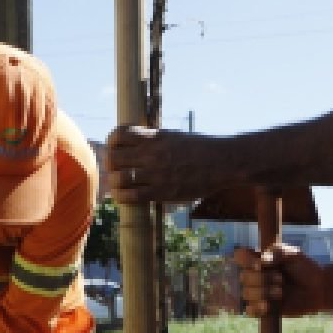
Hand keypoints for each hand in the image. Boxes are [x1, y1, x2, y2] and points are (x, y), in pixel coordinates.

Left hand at [106, 125, 232, 203]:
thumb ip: (152, 139)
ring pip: (119, 179)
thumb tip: (131, 142)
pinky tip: (123, 196)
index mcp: (154, 137)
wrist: (222, 163)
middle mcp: (152, 154)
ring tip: (118, 184)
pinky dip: (122, 197)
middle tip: (115, 169)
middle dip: (110, 164)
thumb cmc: (199, 148)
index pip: (118, 135)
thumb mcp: (173, 136)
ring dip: (115, 183)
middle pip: (113, 158)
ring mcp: (156, 174)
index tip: (114, 148)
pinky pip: (131, 196)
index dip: (111, 142)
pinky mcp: (162, 192)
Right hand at [233, 243, 325, 317]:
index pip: (240, 256)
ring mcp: (257, 292)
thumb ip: (277, 252)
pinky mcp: (262, 308)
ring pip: (247, 293)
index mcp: (258, 259)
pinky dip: (258, 307)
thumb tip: (261, 261)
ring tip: (281, 292)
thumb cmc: (305, 269)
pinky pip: (250, 310)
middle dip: (262, 279)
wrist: (318, 289)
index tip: (259, 264)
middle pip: (243, 277)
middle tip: (281, 279)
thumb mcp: (293, 254)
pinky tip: (268, 305)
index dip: (245, 260)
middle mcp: (254, 275)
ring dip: (263, 292)